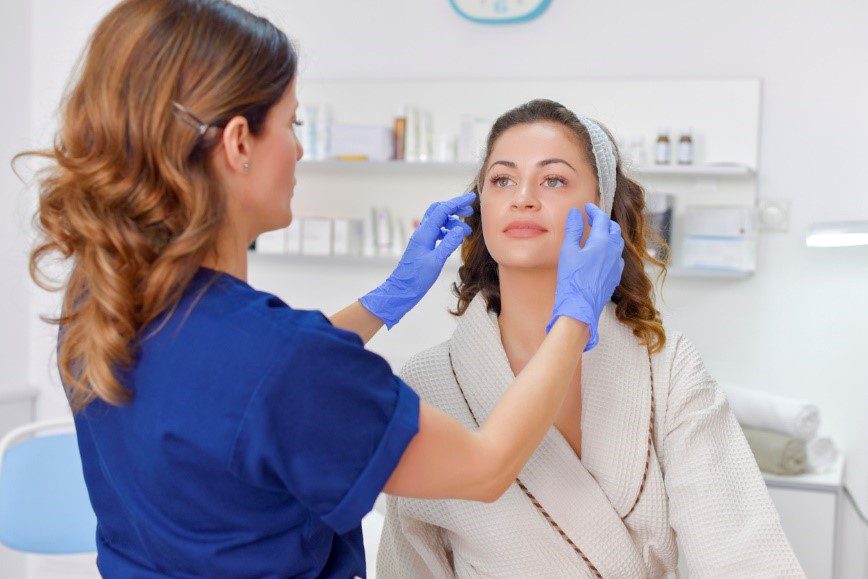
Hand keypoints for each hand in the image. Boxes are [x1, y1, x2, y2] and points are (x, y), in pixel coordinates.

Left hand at [359, 192, 475, 327]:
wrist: (402, 290)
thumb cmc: (416, 278)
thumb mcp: (435, 262)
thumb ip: (448, 244)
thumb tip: (460, 229)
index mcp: (424, 234)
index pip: (442, 210)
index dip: (457, 202)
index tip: (471, 198)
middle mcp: (422, 233)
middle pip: (438, 211)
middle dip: (454, 208)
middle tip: (470, 212)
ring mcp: (422, 239)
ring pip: (438, 221)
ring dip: (453, 222)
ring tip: (466, 232)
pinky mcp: (423, 246)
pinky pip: (436, 232)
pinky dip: (447, 231)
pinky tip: (454, 239)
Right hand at [546, 204, 624, 350]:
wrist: (580, 307)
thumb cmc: (572, 280)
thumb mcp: (568, 251)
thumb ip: (574, 229)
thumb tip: (576, 212)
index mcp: (602, 241)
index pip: (601, 218)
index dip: (594, 210)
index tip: (587, 207)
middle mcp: (613, 251)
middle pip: (613, 229)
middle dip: (604, 221)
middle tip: (593, 219)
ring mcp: (616, 264)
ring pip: (617, 243)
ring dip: (609, 235)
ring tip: (598, 235)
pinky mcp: (615, 276)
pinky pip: (617, 258)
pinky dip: (611, 250)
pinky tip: (602, 255)